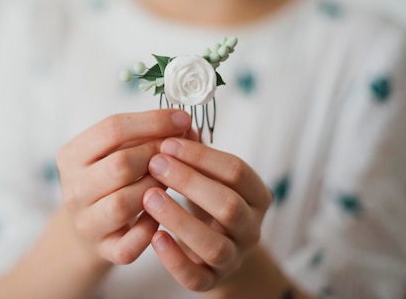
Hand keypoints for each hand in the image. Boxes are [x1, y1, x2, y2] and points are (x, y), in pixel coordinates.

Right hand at [56, 109, 192, 264]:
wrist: (89, 225)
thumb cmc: (109, 179)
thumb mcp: (115, 150)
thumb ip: (145, 134)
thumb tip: (185, 124)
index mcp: (71, 156)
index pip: (112, 129)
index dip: (152, 121)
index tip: (182, 118)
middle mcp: (73, 190)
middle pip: (120, 165)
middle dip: (156, 154)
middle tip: (177, 152)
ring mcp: (86, 223)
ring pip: (123, 204)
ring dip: (155, 189)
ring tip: (169, 180)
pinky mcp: (104, 250)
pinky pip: (131, 243)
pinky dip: (150, 228)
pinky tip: (160, 214)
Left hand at [142, 138, 272, 291]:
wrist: (215, 250)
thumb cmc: (210, 203)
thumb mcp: (211, 177)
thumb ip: (198, 156)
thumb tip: (179, 125)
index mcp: (256, 196)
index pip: (237, 171)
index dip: (201, 156)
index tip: (168, 142)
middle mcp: (251, 229)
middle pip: (228, 205)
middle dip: (190, 182)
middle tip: (156, 164)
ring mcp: (233, 257)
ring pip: (214, 244)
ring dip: (179, 218)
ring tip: (148, 197)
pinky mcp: (211, 280)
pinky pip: (196, 277)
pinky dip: (174, 259)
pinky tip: (154, 236)